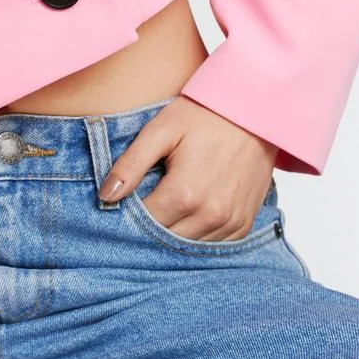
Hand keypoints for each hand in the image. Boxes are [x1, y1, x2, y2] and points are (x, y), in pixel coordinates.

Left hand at [98, 97, 277, 240]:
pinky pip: (212, 245)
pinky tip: (185, 217)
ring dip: (171, 234)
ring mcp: (230, 222)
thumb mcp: (160, 131)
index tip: (120, 204)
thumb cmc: (203, 115)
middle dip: (147, 228)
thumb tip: (105, 196)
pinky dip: (195, 236)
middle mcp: (210, 215)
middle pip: (164, 239)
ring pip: (187, 246)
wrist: (253, 112)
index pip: (143, 223)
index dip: (127, 216)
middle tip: (139, 207)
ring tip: (162, 210)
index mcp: (185, 194)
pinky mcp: (243, 224)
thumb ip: (130, 165)